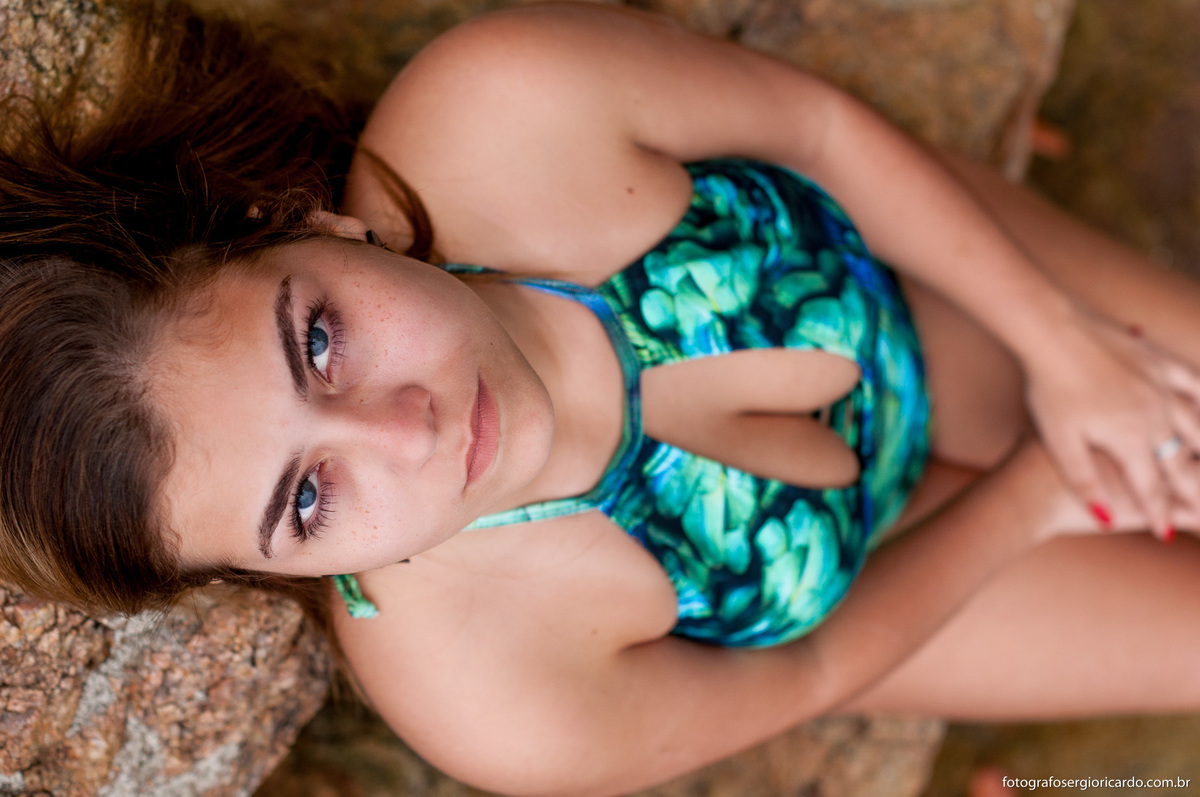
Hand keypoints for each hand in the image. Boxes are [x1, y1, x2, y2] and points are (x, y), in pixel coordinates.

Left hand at [1022, 304, 1199, 539]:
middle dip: (1192, 488)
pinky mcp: (1159, 360)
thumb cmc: (1049, 388)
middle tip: (1198, 506)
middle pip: (1180, 460)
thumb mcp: (1059, 441)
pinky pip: (1194, 382)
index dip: (1158, 514)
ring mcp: (1161, 385)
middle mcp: (1155, 413)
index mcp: (1130, 437)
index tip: (1166, 534)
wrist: (1051, 332)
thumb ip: (1085, 481)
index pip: (1150, 487)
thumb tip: (1106, 518)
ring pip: (1197, 424)